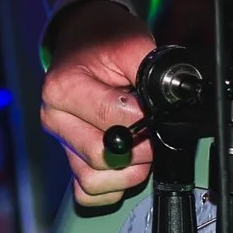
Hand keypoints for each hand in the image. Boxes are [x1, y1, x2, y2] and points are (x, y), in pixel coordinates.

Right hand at [39, 0, 157, 208]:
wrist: (84, 39)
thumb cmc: (104, 41)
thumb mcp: (132, 44)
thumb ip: (154, 73)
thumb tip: (177, 101)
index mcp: (62, 89)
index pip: (112, 122)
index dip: (144, 122)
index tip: (154, 111)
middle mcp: (55, 118)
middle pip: (102, 158)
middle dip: (138, 150)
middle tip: (149, 131)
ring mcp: (61, 141)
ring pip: (95, 181)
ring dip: (126, 172)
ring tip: (139, 147)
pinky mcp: (68, 158)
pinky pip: (88, 193)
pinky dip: (111, 186)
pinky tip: (123, 164)